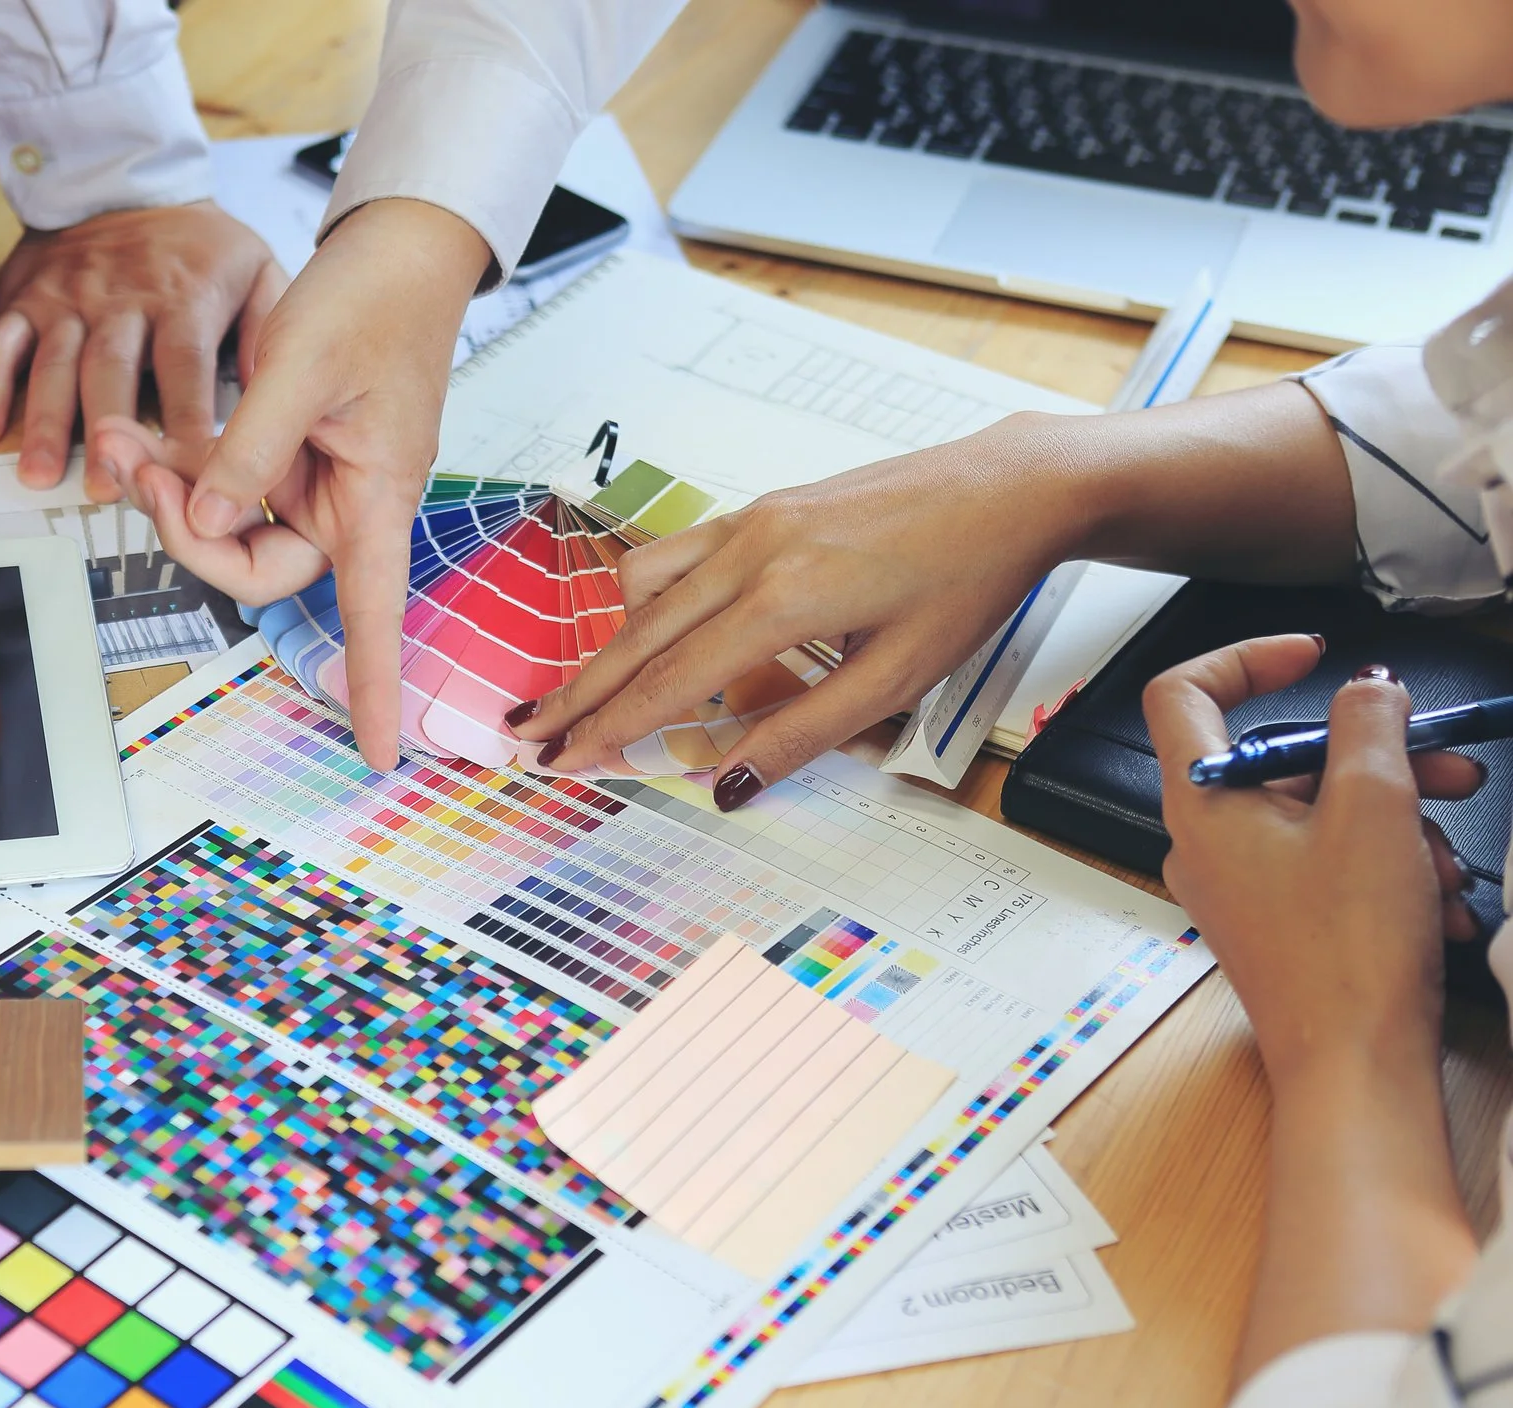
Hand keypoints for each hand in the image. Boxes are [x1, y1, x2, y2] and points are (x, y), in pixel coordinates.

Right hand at [0, 202, 284, 497]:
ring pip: (53, 364)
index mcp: (182, 298)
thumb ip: (269, 331)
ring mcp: (68, 300)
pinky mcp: (26, 299)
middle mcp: (121, 300)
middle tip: (106, 489)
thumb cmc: (196, 245)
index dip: (185, 421)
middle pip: (111, 370)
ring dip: (45, 423)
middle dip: (107, 431)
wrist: (126, 178)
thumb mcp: (255, 269)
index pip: (185, 366)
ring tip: (41, 475)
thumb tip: (280, 400)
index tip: (189, 473)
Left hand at [90, 196, 492, 769]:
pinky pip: (225, 485)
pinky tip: (142, 434)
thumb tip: (210, 517)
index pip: (377, 612)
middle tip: (139, 465)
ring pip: (230, 527)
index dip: (377, 684)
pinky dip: (182, 465)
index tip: (377, 752)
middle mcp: (347, 505)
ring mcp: (314, 483)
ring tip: (123, 435)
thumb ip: (251, 449)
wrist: (395, 249)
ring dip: (171, 491)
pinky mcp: (286, 457)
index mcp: (376, 498)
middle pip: (259, 570)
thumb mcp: (301, 367)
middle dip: (189, 532)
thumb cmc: (374, 300)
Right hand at [506, 414, 1087, 800]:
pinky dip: (648, 602)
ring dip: (609, 645)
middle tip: (533, 734)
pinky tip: (651, 633)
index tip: (566, 759)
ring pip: (646, 588)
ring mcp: (751, 521)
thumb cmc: (966, 580)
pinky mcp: (762, 509)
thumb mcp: (895, 679)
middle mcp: (751, 551)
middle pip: (637, 634)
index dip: (610, 727)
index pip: (669, 679)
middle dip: (583, 691)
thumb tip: (729, 784)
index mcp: (783, 599)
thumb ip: (803, 734)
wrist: (1007, 490)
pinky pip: (677, 555)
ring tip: (588, 695)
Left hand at [1145, 637, 1482, 1088]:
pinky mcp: (1277, 921)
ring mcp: (1239, 885)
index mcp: (1201, 803)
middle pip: (1284, 760)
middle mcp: (1206, 842)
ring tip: (1446, 864)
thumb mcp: (1373, 808)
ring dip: (1399, 823)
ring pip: (1322, 815)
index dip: (1245, 657)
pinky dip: (1390, 869)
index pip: (1183, 693)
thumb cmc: (1348, 952)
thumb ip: (1369, 726)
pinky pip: (1332, 865)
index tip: (1314, 656)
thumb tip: (1368, 688)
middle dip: (1379, 759)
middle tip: (1450, 766)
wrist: (1355, 1067)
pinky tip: (1438, 903)